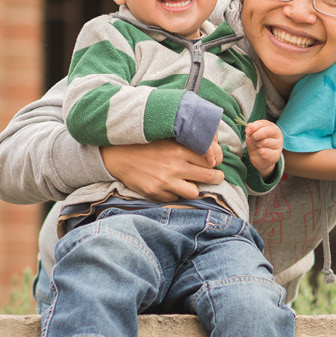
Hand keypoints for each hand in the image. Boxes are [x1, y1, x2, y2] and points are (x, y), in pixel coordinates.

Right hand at [99, 139, 224, 201]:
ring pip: (194, 193)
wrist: (118, 155)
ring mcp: (165, 181)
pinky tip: (168, 185)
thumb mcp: (168, 138)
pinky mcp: (155, 192)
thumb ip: (188, 144)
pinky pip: (175, 198)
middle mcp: (175, 166)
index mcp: (181, 149)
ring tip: (189, 183)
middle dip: (216, 178)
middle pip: (210, 177)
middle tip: (216, 177)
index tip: (214, 164)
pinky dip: (174, 193)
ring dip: (193, 188)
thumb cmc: (147, 145)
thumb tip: (212, 151)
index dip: (215, 163)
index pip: (211, 160)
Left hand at [246, 120, 282, 175]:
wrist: (258, 158)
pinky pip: (264, 152)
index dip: (254, 126)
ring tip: (258, 146)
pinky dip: (259, 152)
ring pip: (265, 142)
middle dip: (256, 135)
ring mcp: (278, 145)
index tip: (248, 131)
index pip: (264, 123)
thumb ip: (251, 129)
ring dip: (257, 144)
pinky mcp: (276, 156)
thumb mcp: (252, 134)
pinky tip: (260, 152)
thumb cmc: (256, 143)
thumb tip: (249, 126)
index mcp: (272, 127)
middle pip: (268, 131)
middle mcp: (278, 135)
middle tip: (253, 139)